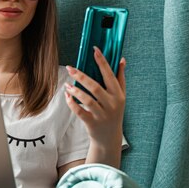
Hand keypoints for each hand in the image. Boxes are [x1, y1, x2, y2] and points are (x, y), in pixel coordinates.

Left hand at [64, 47, 125, 165]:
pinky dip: (72, 103)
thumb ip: (120, 78)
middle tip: (70, 67)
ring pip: (87, 100)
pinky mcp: (92, 123)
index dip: (102, 62)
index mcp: (118, 95)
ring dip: (75, 90)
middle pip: (95, 87)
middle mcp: (112, 104)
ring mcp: (102, 114)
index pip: (110, 75)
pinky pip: (80, 111)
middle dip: (81, 76)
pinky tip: (67, 95)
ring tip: (67, 84)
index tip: (94, 50)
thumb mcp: (121, 96)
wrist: (109, 137)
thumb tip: (122, 59)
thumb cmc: (114, 112)